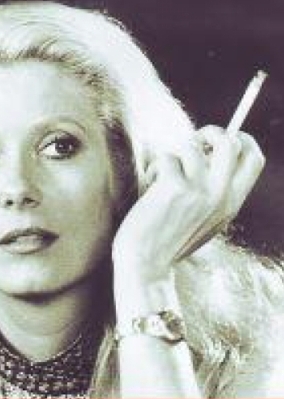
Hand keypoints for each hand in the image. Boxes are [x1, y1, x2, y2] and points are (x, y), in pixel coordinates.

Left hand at [112, 125, 264, 282]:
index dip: (241, 139)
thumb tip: (209, 152)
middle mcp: (221, 195)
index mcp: (232, 203)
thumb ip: (215, 192)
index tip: (224, 136)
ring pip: (191, 147)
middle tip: (194, 142)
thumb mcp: (206, 219)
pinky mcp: (174, 187)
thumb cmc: (169, 241)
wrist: (145, 266)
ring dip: (172, 157)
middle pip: (231, 142)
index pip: (254, 159)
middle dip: (211, 132)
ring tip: (160, 178)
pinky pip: (165, 157)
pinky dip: (153, 168)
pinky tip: (148, 189)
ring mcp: (199, 190)